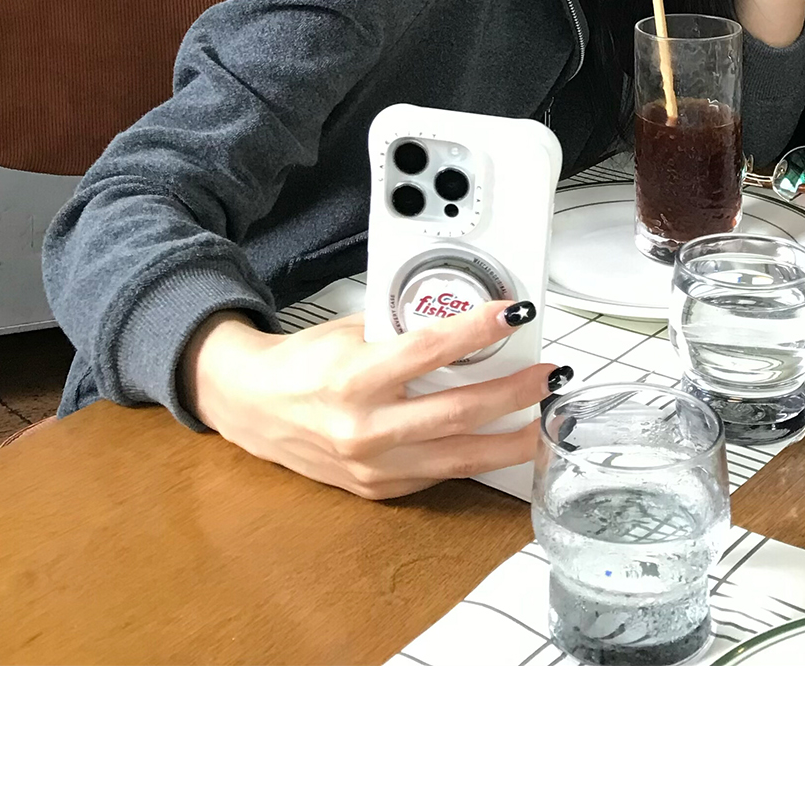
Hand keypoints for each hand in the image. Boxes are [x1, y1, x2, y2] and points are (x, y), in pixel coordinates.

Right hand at [182, 299, 559, 500]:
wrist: (255, 407)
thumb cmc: (305, 362)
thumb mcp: (352, 332)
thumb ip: (405, 335)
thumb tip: (469, 327)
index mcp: (355, 377)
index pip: (429, 349)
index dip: (477, 330)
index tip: (514, 314)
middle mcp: (365, 428)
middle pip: (459, 412)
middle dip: (516, 394)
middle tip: (550, 375)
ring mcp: (373, 466)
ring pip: (461, 458)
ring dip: (512, 441)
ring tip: (545, 421)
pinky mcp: (378, 490)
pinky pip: (438, 474)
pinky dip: (474, 457)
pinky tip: (501, 443)